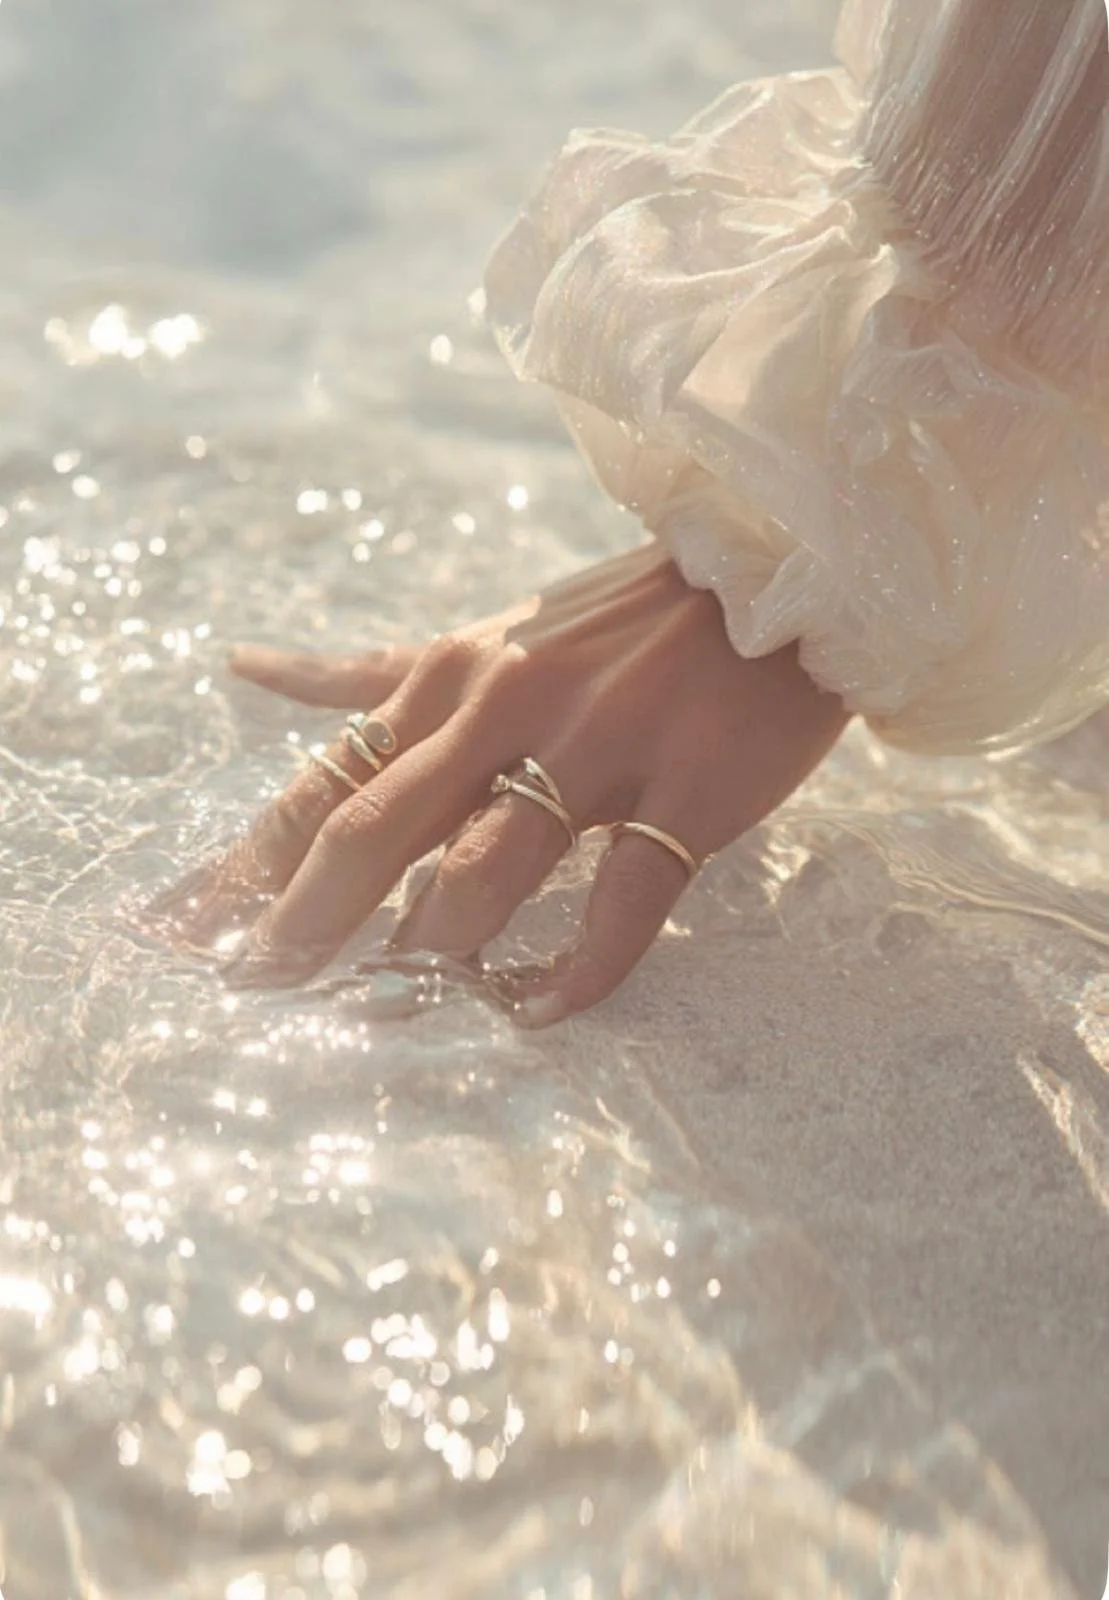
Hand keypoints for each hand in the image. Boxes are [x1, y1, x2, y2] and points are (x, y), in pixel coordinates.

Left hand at [158, 543, 849, 1024]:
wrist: (767, 577)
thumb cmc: (613, 622)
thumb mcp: (481, 636)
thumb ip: (370, 672)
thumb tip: (247, 667)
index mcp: (449, 678)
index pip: (326, 781)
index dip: (255, 863)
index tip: (195, 933)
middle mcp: (504, 709)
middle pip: (376, 829)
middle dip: (306, 919)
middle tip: (258, 991)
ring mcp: (596, 748)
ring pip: (486, 867)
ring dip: (430, 947)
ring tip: (393, 1004)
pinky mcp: (685, 790)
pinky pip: (621, 899)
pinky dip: (579, 969)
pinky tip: (541, 1008)